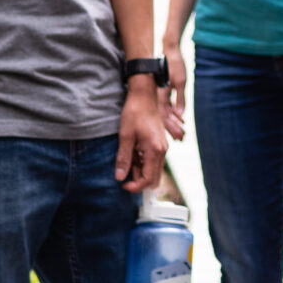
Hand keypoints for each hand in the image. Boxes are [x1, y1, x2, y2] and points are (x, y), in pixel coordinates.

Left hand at [117, 78, 167, 192]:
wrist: (144, 96)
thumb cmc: (134, 113)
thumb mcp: (125, 136)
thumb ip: (123, 158)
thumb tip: (120, 177)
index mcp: (155, 151)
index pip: (148, 180)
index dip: (135, 186)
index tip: (122, 183)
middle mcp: (162, 151)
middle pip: (153, 179)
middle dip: (138, 180)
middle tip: (124, 170)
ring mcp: (162, 148)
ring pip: (153, 170)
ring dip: (140, 170)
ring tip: (128, 156)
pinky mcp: (159, 144)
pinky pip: (152, 161)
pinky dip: (142, 162)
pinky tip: (133, 151)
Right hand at [161, 39, 187, 139]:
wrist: (169, 51)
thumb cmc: (175, 64)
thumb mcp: (181, 81)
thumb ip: (180, 98)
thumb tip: (180, 115)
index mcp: (161, 95)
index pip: (165, 117)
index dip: (172, 128)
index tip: (180, 137)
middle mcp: (159, 96)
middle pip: (164, 118)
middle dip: (172, 129)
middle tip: (181, 138)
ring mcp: (160, 94)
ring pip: (165, 114)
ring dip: (173, 123)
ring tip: (181, 133)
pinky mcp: (163, 92)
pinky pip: (166, 107)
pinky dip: (173, 114)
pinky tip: (179, 119)